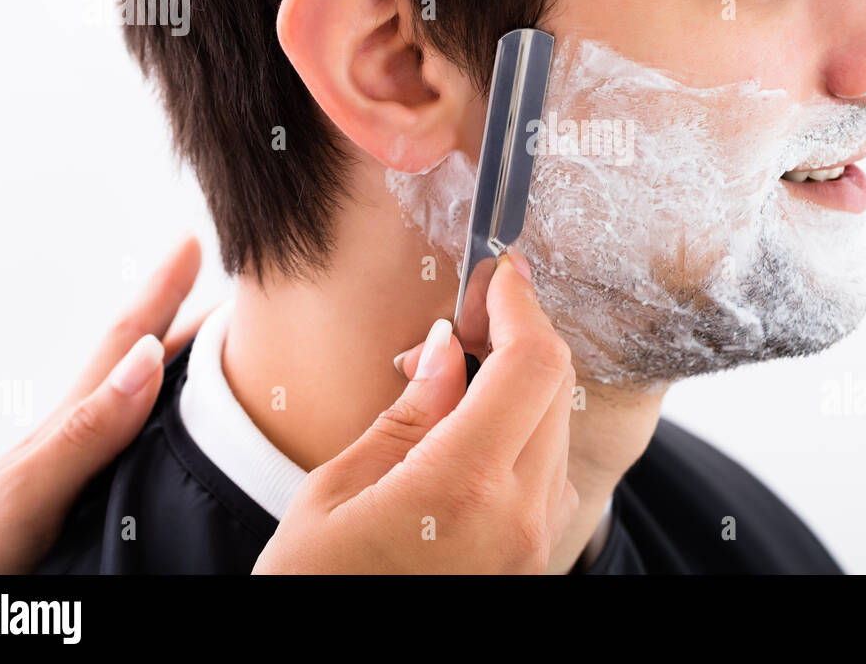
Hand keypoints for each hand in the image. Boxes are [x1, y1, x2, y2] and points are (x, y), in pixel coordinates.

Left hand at [0, 235, 205, 572]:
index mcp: (71, 425)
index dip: (161, 290)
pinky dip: (168, 415)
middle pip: (142, 361)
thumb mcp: (27, 492)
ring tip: (216, 343)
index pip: (128, 342)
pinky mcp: (83, 502)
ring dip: (179, 363)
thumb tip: (146, 361)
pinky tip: (176, 427)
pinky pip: (139, 439)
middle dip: (182, 316)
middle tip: (223, 283)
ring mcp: (78, 467)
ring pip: (142, 399)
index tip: (191, 242)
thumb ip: (85, 431)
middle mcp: (79, 438)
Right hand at [253, 247, 578, 573]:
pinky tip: (465, 437)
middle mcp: (520, 519)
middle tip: (459, 325)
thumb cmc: (310, 593)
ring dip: (517, 387)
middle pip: (555, 389)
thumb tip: (450, 349)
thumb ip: (408, 413)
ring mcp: (534, 548)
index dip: (520, 303)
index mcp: (465, 490)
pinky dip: (520, 434)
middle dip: (517, 336)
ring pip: (555, 428)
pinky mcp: (532, 564)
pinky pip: (548, 474)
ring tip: (445, 386)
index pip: (532, 365)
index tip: (500, 272)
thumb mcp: (336, 493)